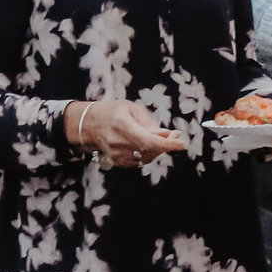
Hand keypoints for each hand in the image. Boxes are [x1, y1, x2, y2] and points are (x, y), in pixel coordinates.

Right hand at [70, 99, 187, 168]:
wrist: (89, 125)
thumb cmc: (114, 113)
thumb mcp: (132, 109)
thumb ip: (150, 123)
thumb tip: (168, 135)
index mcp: (122, 125)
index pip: (149, 140)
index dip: (167, 144)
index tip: (182, 144)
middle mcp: (118, 142)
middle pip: (150, 150)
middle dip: (167, 144)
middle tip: (176, 136)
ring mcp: (116, 155)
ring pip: (147, 157)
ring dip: (159, 149)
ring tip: (162, 137)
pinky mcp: (117, 162)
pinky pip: (140, 160)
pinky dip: (149, 153)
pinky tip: (149, 144)